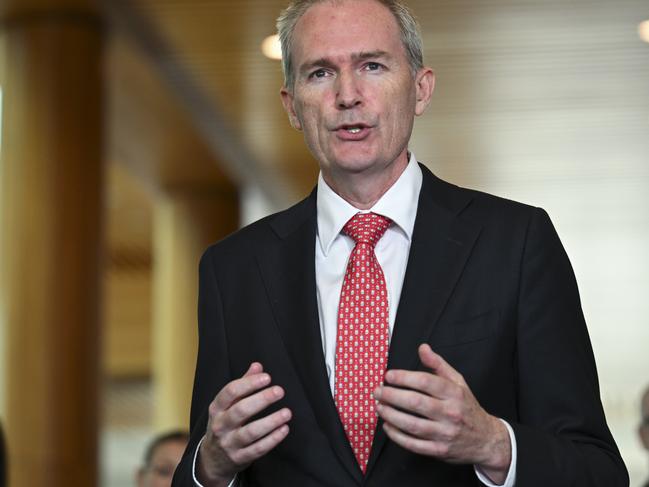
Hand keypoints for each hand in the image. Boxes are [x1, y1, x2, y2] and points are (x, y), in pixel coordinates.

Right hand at [197, 362, 291, 485]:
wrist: (211, 459)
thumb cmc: (224, 424)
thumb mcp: (227, 405)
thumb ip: (243, 384)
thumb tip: (257, 366)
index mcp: (217, 408)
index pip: (230, 392)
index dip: (249, 383)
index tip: (267, 377)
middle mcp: (220, 425)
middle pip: (240, 411)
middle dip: (261, 399)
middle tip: (279, 391)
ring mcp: (229, 443)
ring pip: (250, 432)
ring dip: (270, 421)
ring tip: (287, 412)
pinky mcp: (239, 458)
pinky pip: (257, 449)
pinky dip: (272, 439)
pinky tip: (284, 429)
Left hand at [373, 344, 510, 483]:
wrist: (486, 439)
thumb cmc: (467, 407)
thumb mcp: (458, 382)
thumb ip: (438, 364)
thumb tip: (422, 348)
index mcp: (454, 393)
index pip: (425, 382)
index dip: (404, 378)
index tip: (388, 376)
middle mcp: (450, 413)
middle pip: (415, 403)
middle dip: (391, 396)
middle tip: (378, 391)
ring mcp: (445, 433)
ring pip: (412, 425)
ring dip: (391, 415)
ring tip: (379, 407)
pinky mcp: (440, 450)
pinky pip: (414, 444)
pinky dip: (397, 436)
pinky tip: (388, 426)